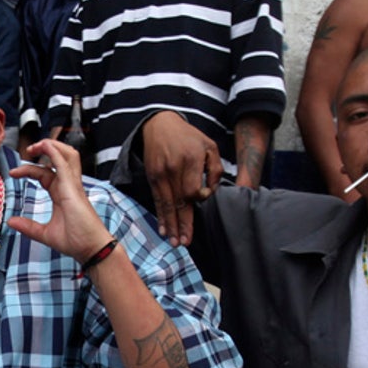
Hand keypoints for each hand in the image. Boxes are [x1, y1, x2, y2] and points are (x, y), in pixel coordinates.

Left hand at [6, 139, 111, 260]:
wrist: (92, 249)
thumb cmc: (76, 241)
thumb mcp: (46, 234)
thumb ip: (28, 227)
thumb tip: (11, 221)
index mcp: (62, 193)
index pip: (45, 173)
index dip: (29, 169)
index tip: (13, 174)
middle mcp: (68, 186)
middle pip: (59, 157)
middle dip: (44, 148)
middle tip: (28, 150)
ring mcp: (72, 186)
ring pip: (67, 155)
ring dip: (52, 146)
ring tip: (36, 145)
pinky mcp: (73, 189)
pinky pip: (64, 164)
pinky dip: (54, 153)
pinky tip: (44, 147)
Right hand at [142, 111, 221, 245]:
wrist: (160, 124)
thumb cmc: (189, 137)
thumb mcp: (210, 146)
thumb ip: (215, 169)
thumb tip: (210, 192)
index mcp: (190, 160)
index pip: (192, 190)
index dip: (198, 199)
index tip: (201, 199)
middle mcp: (173, 168)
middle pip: (178, 202)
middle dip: (182, 224)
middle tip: (184, 243)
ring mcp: (160, 173)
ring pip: (166, 204)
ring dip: (170, 225)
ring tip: (174, 242)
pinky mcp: (152, 177)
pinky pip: (157, 200)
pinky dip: (160, 216)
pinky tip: (163, 229)